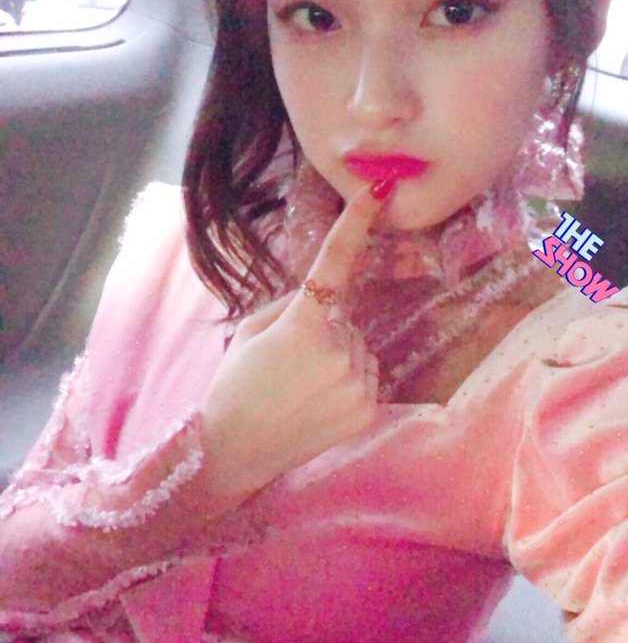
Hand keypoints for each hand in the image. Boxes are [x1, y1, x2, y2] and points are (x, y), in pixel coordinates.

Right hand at [200, 181, 391, 500]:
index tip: (378, 191)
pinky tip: (317, 403)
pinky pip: (367, 376)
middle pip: (344, 318)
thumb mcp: (250, 331)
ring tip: (300, 387)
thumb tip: (322, 296)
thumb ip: (290, 305)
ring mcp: (356, 384)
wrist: (233, 450)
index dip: (356, 225)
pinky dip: (348, 383)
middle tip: (287, 362)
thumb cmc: (234, 385)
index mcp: (302, 325)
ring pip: (359, 347)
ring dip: (339, 356)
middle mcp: (337, 351)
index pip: (334, 264)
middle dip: (323, 328)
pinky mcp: (367, 411)